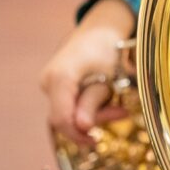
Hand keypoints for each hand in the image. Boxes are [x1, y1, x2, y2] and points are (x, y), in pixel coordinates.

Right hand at [39, 0, 134, 144]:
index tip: (96, 140)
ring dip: (94, 112)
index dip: (78, 133)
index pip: (61, 118)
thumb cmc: (106, 48)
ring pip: (69, 111)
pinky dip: (89, 105)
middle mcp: (49, 82)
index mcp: (60, 78)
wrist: (100, 29)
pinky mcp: (57, 85)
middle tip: (121, 112)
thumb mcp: (106, 76)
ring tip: (118, 103)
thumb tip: (83, 127)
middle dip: (94, 120)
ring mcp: (50, 83)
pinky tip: (107, 97)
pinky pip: (70, 103)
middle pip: (66, 117)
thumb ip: (94, 102)